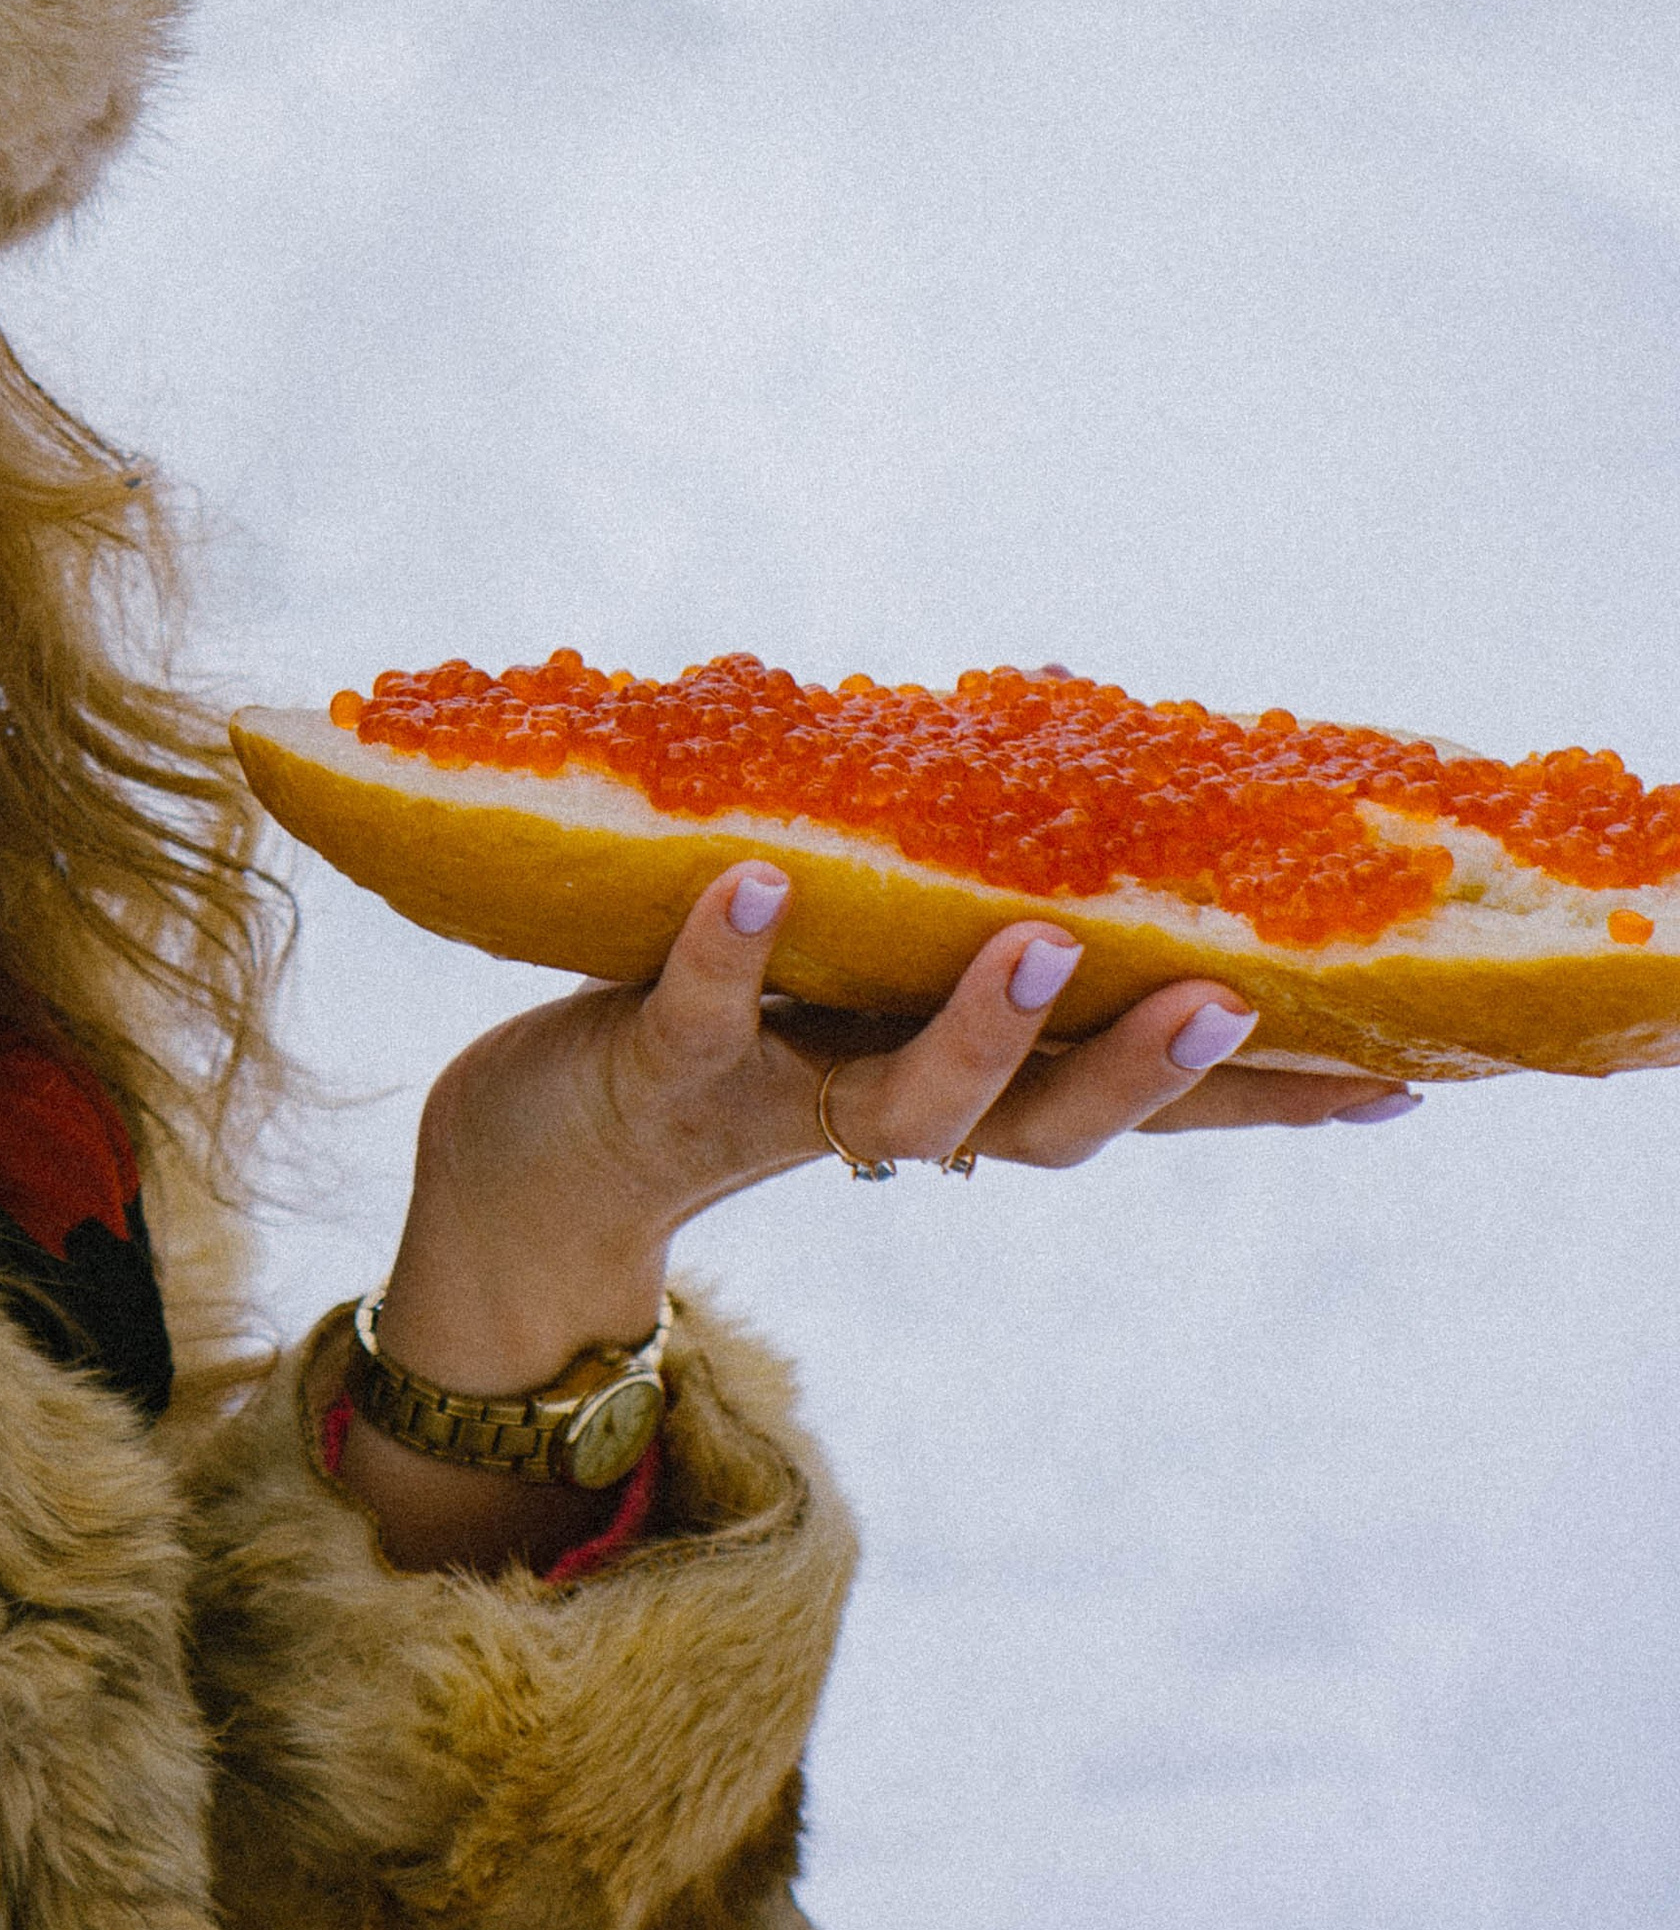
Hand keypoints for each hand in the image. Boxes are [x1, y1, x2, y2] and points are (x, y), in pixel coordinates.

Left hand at [344, 865, 1411, 1570]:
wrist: (529, 1168)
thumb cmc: (728, 1043)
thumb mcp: (864, 983)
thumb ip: (953, 914)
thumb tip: (1062, 761)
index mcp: (961, 1092)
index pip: (1134, 1112)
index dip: (1262, 1106)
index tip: (1400, 1081)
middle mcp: (889, 1118)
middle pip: (1049, 1129)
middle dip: (1142, 1072)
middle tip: (1231, 999)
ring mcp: (778, 1108)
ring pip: (903, 1105)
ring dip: (974, 1030)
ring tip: (1026, 939)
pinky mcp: (658, 1078)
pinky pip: (703, 1015)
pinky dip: (727, 953)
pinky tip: (756, 881)